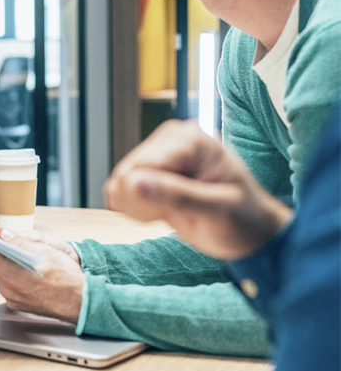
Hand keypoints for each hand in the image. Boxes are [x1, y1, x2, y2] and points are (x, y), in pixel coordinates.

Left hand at [0, 224, 84, 322]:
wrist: (84, 305)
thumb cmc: (69, 280)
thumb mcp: (46, 253)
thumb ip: (20, 242)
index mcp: (10, 275)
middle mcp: (7, 289)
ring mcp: (11, 297)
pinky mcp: (17, 301)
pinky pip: (7, 280)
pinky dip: (7, 268)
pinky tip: (13, 261)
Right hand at [103, 120, 290, 259]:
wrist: (251, 231)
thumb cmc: (244, 220)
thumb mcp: (218, 211)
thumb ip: (177, 195)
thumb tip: (133, 183)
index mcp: (190, 140)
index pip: (141, 166)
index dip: (147, 197)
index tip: (176, 213)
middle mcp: (170, 139)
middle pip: (126, 173)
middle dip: (143, 202)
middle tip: (177, 213)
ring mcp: (158, 153)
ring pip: (119, 183)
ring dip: (140, 207)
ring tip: (173, 211)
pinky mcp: (149, 169)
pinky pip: (120, 189)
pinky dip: (136, 208)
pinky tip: (163, 210)